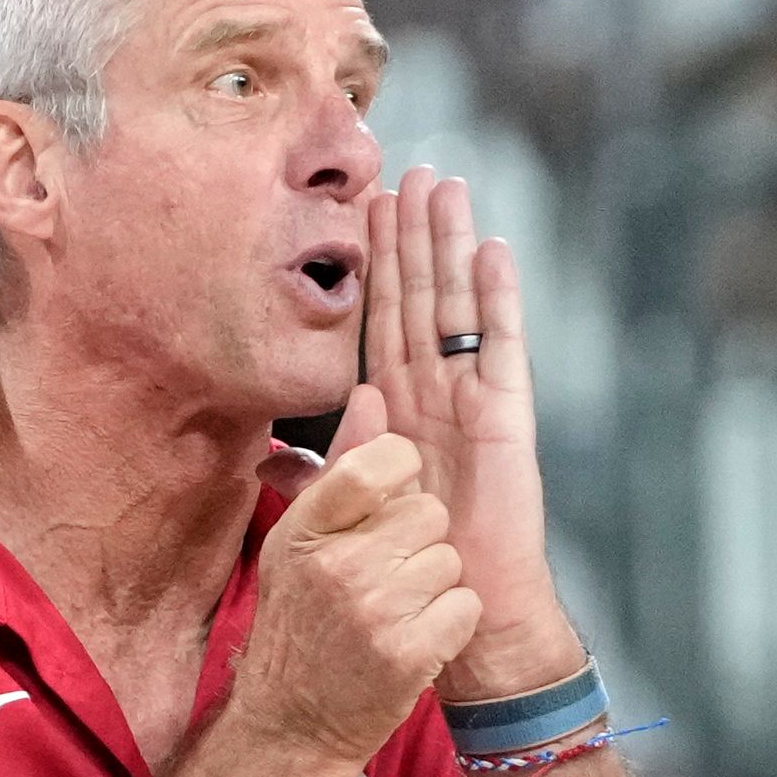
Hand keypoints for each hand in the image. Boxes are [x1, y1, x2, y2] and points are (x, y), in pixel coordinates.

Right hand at [229, 394, 475, 767]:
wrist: (292, 724)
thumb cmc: (301, 627)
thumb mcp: (300, 544)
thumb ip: (340, 470)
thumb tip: (372, 395)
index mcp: (306, 531)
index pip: (374, 466)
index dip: (402, 470)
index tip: (396, 493)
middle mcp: (337, 566)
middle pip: (427, 514)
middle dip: (420, 541)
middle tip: (389, 576)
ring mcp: (373, 611)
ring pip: (449, 560)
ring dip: (436, 585)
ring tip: (398, 611)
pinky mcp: (408, 653)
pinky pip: (464, 606)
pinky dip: (451, 624)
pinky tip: (417, 638)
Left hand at [360, 166, 573, 702]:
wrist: (467, 607)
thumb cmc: (410, 565)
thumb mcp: (348, 508)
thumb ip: (317, 471)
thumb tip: (271, 451)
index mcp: (394, 408)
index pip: (380, 318)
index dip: (374, 264)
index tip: (362, 208)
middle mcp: (434, 392)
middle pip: (420, 295)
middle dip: (413, 233)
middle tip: (408, 169)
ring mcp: (472, 397)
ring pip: (457, 304)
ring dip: (451, 245)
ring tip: (446, 186)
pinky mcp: (505, 415)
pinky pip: (500, 345)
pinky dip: (498, 298)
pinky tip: (493, 251)